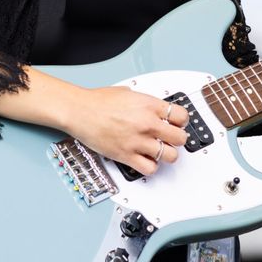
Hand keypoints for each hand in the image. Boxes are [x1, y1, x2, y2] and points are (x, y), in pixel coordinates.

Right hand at [68, 86, 188, 176]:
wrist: (79, 111)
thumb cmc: (98, 101)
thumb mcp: (128, 93)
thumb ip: (145, 102)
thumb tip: (153, 108)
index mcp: (149, 105)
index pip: (182, 116)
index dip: (182, 121)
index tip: (177, 124)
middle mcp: (147, 123)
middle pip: (180, 138)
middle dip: (177, 140)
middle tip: (170, 139)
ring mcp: (138, 141)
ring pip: (170, 156)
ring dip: (166, 155)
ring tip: (159, 151)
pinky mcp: (127, 155)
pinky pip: (150, 168)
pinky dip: (150, 167)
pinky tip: (145, 160)